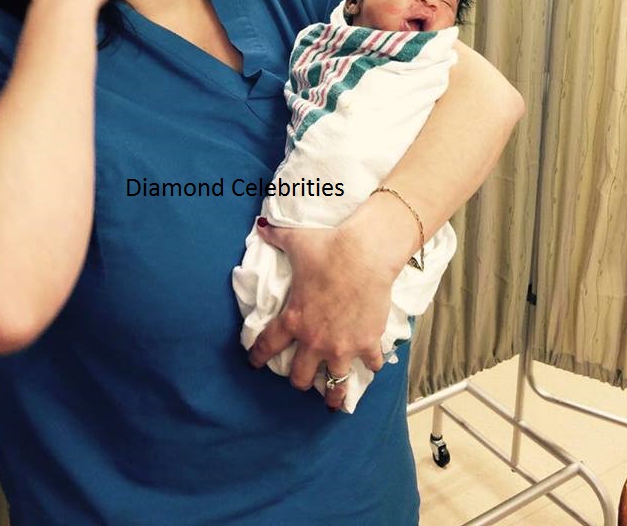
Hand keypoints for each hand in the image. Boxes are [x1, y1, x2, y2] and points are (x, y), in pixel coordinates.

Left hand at [248, 221, 392, 409]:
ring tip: (334, 401)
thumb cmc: (328, 248)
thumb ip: (276, 237)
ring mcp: (342, 346)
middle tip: (301, 378)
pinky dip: (372, 366)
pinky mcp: (367, 343)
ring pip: (334, 385)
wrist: (365, 254)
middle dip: (299, 380)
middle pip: (300, 377)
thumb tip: (261, 226)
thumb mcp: (297, 242)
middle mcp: (314, 340)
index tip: (254, 363)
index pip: (267, 346)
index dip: (257, 356)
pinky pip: (370, 365)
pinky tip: (371, 365)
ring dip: (334, 393)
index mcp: (293, 320)